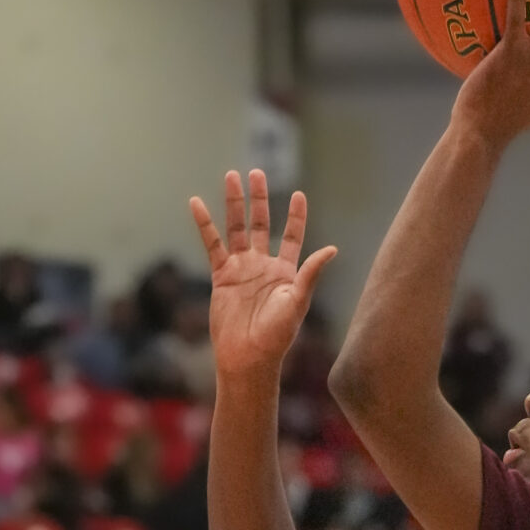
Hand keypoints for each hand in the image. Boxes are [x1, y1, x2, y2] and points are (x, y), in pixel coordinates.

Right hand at [190, 172, 336, 379]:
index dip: (295, 216)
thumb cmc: (277, 336)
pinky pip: (212, 244)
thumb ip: (310, 273)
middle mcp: (263, 265)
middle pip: (261, 224)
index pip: (292, 236)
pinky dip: (205, 224)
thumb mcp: (298, 302)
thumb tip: (332, 249)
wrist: (248, 357)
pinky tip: (197, 203)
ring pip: (236, 228)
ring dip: (234, 203)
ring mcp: (241, 269)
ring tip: (231, 176)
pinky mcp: (221, 276)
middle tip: (257, 172)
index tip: (298, 195)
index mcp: (286, 271)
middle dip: (260, 199)